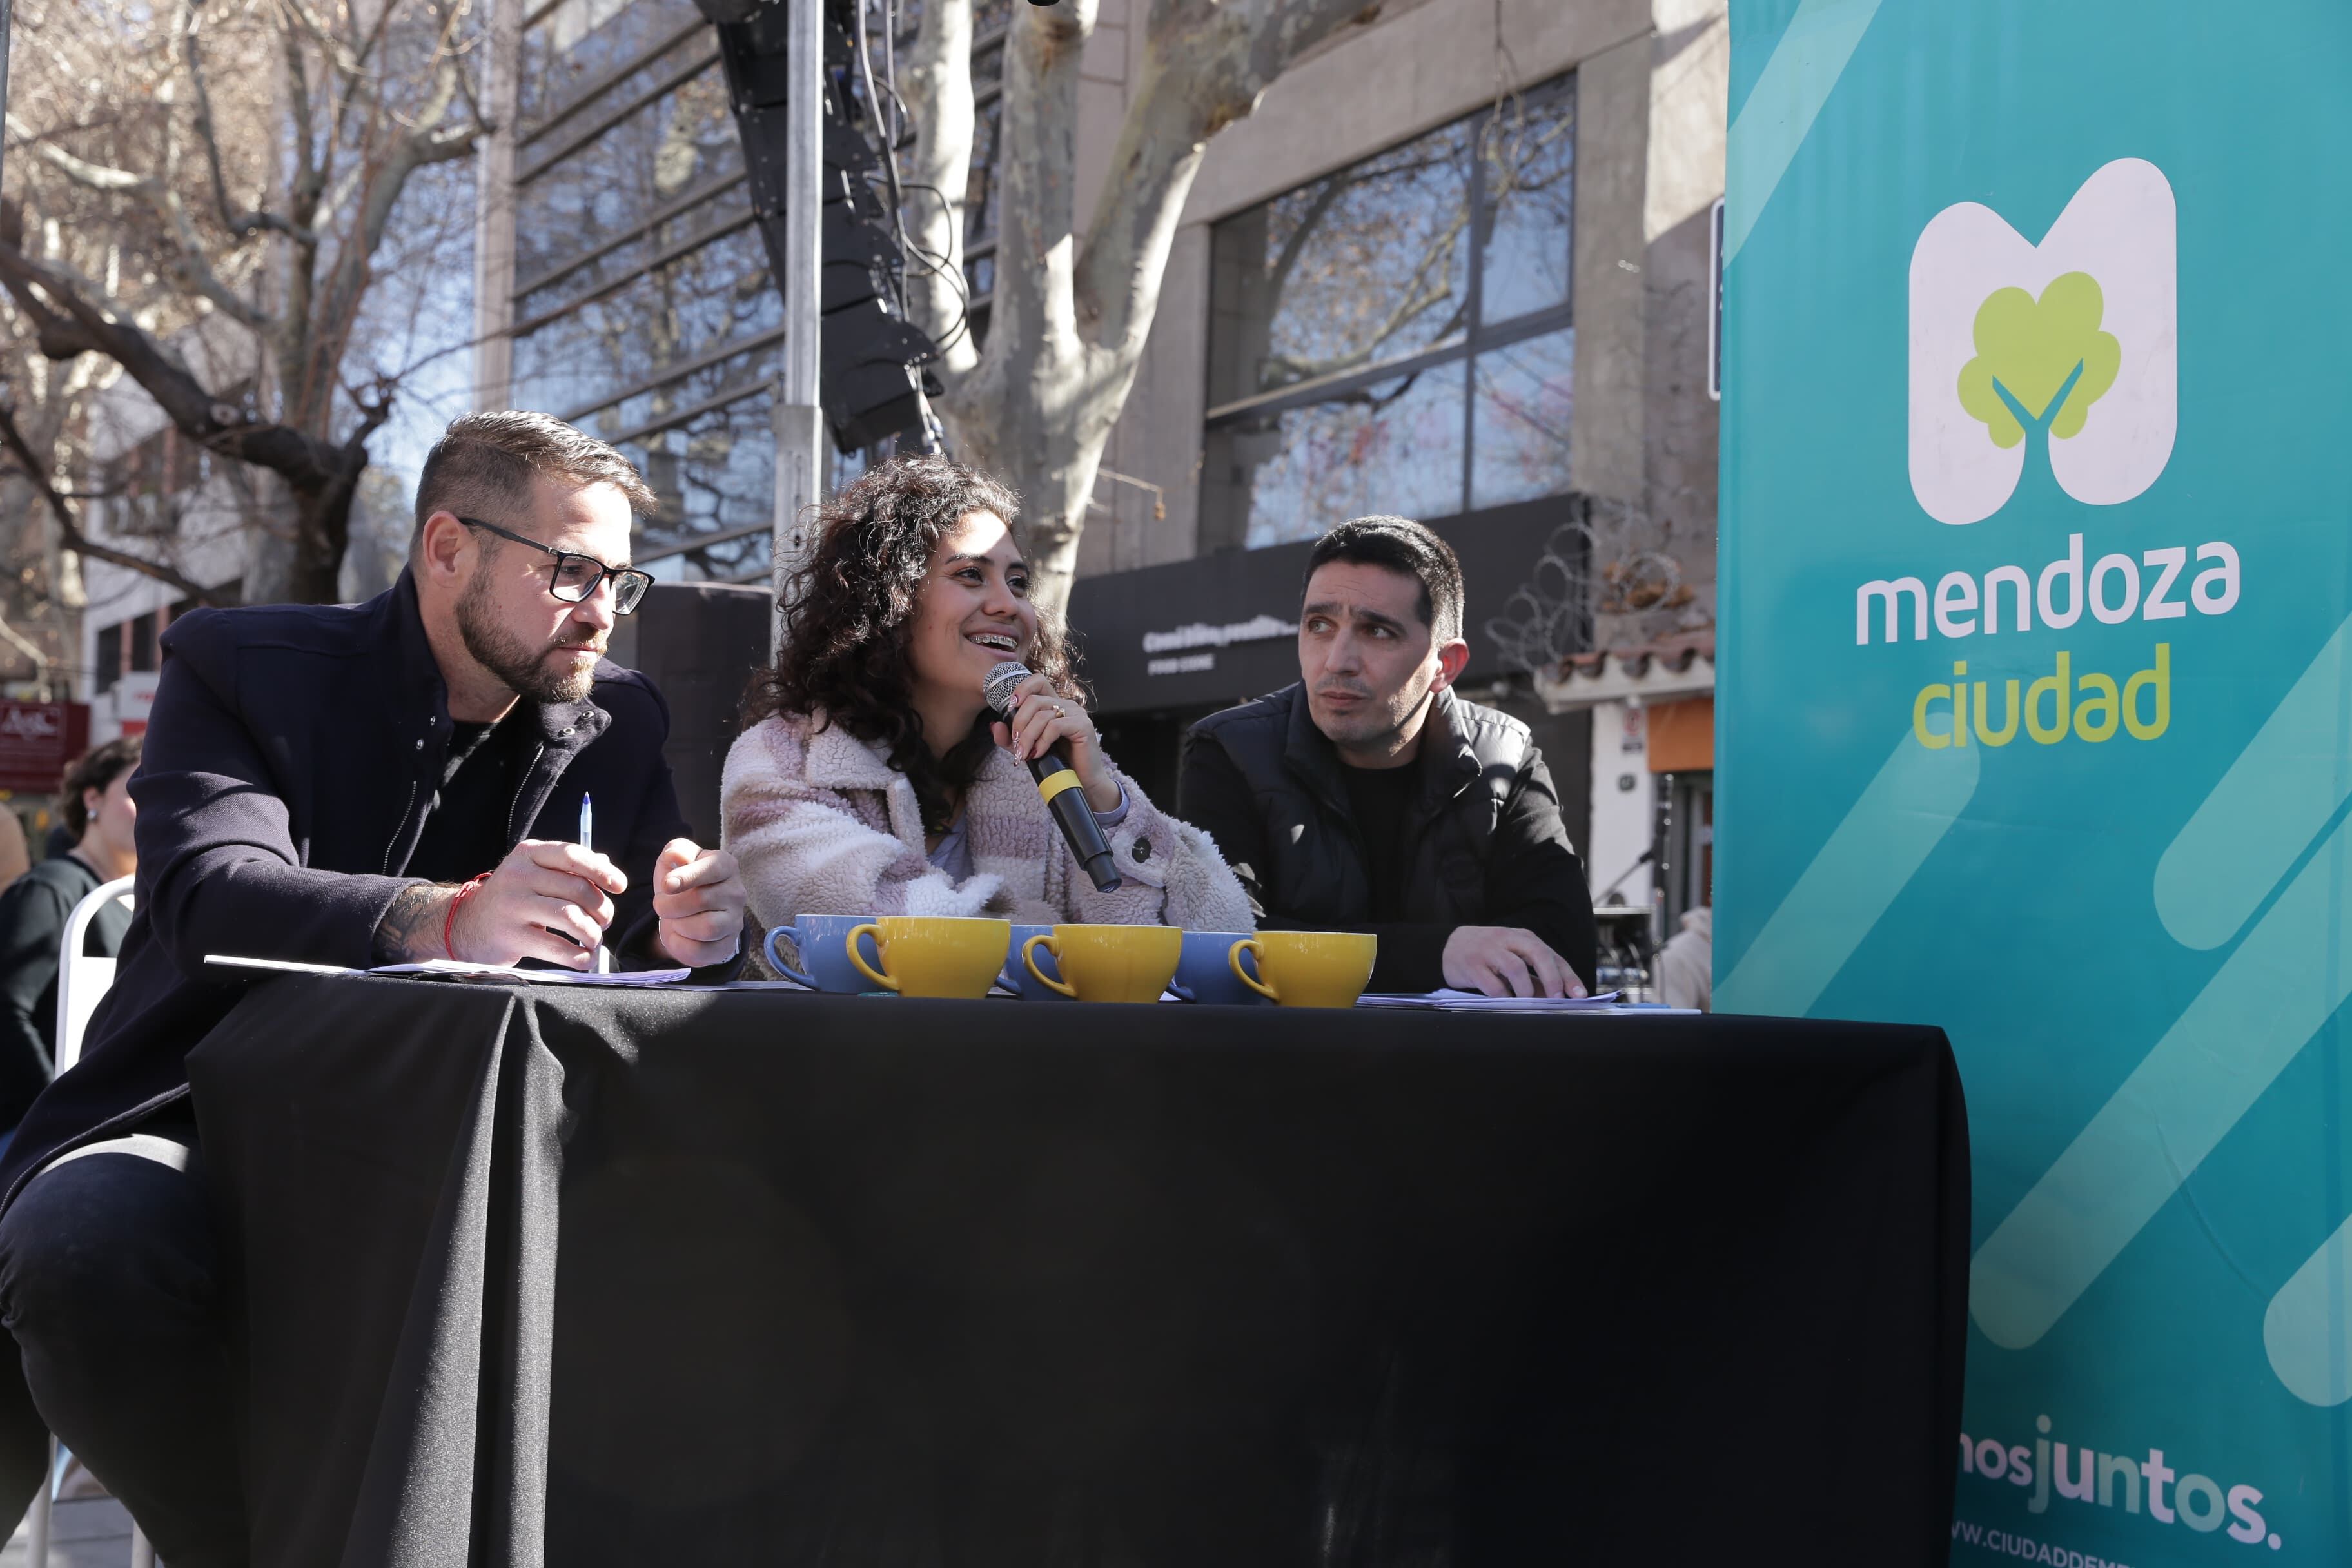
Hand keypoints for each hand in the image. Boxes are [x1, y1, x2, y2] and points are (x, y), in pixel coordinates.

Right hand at [450, 839, 626, 968]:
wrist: (466, 925)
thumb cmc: (512, 897)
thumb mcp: (533, 872)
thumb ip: (567, 868)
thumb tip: (606, 866)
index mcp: (529, 854)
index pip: (573, 855)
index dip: (602, 871)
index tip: (620, 886)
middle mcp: (519, 875)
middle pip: (577, 889)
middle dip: (601, 908)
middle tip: (605, 921)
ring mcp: (513, 906)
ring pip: (570, 917)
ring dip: (592, 932)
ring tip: (594, 939)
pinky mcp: (511, 936)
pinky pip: (556, 947)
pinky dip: (578, 956)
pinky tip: (584, 958)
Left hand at [652, 839, 745, 968]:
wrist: (687, 913)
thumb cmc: (683, 882)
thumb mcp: (675, 861)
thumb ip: (676, 851)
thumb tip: (676, 855)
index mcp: (726, 866)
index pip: (713, 868)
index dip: (687, 877)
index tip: (666, 885)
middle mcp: (737, 893)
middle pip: (701, 900)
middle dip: (670, 905)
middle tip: (660, 905)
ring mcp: (735, 921)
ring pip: (706, 928)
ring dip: (679, 925)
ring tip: (674, 920)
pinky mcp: (726, 946)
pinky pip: (700, 951)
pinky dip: (680, 945)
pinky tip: (679, 935)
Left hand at [990, 673, 1118, 810]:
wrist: (1079, 781)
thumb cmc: (1056, 762)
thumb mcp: (1026, 748)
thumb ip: (1009, 738)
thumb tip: (995, 725)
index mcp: (1054, 704)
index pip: (1038, 681)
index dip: (1021, 688)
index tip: (1010, 707)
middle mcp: (1066, 704)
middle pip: (1034, 700)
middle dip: (1019, 723)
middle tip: (1016, 743)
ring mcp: (1076, 713)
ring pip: (1042, 715)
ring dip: (1028, 736)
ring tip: (1025, 753)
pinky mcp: (1083, 725)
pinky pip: (1054, 726)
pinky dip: (1042, 741)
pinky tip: (1039, 753)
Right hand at [1441, 926, 1587, 998]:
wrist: (1450, 947)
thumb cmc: (1489, 955)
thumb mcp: (1514, 960)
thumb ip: (1535, 977)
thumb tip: (1558, 997)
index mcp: (1523, 938)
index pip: (1551, 955)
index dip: (1568, 976)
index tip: (1580, 994)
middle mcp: (1507, 940)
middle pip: (1537, 954)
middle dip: (1552, 978)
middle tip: (1557, 999)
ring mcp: (1489, 951)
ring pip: (1515, 968)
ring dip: (1525, 990)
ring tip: (1526, 1001)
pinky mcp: (1472, 965)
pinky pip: (1492, 984)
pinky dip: (1502, 996)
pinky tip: (1504, 1001)